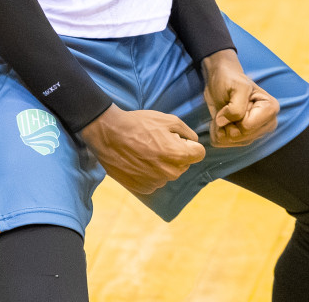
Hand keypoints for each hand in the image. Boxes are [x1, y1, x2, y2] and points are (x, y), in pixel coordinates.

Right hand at [78, 105, 206, 194]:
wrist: (108, 135)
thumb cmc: (138, 124)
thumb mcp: (167, 119)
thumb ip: (187, 132)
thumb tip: (194, 142)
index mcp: (178, 155)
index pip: (199, 154)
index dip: (189, 144)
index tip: (176, 139)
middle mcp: (170, 173)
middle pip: (184, 164)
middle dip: (176, 154)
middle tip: (157, 142)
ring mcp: (157, 182)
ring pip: (169, 173)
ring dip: (163, 164)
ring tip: (146, 151)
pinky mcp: (144, 188)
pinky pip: (156, 180)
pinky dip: (151, 172)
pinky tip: (139, 161)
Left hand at [201, 49, 277, 147]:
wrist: (220, 81)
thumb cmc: (230, 80)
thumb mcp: (236, 86)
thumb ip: (235, 107)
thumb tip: (224, 123)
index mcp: (270, 108)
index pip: (247, 126)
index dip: (233, 117)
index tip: (230, 102)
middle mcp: (267, 123)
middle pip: (241, 137)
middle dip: (227, 124)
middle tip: (224, 108)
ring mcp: (256, 132)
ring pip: (233, 142)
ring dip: (221, 128)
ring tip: (221, 113)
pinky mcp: (245, 138)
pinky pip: (226, 144)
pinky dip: (218, 133)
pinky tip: (219, 120)